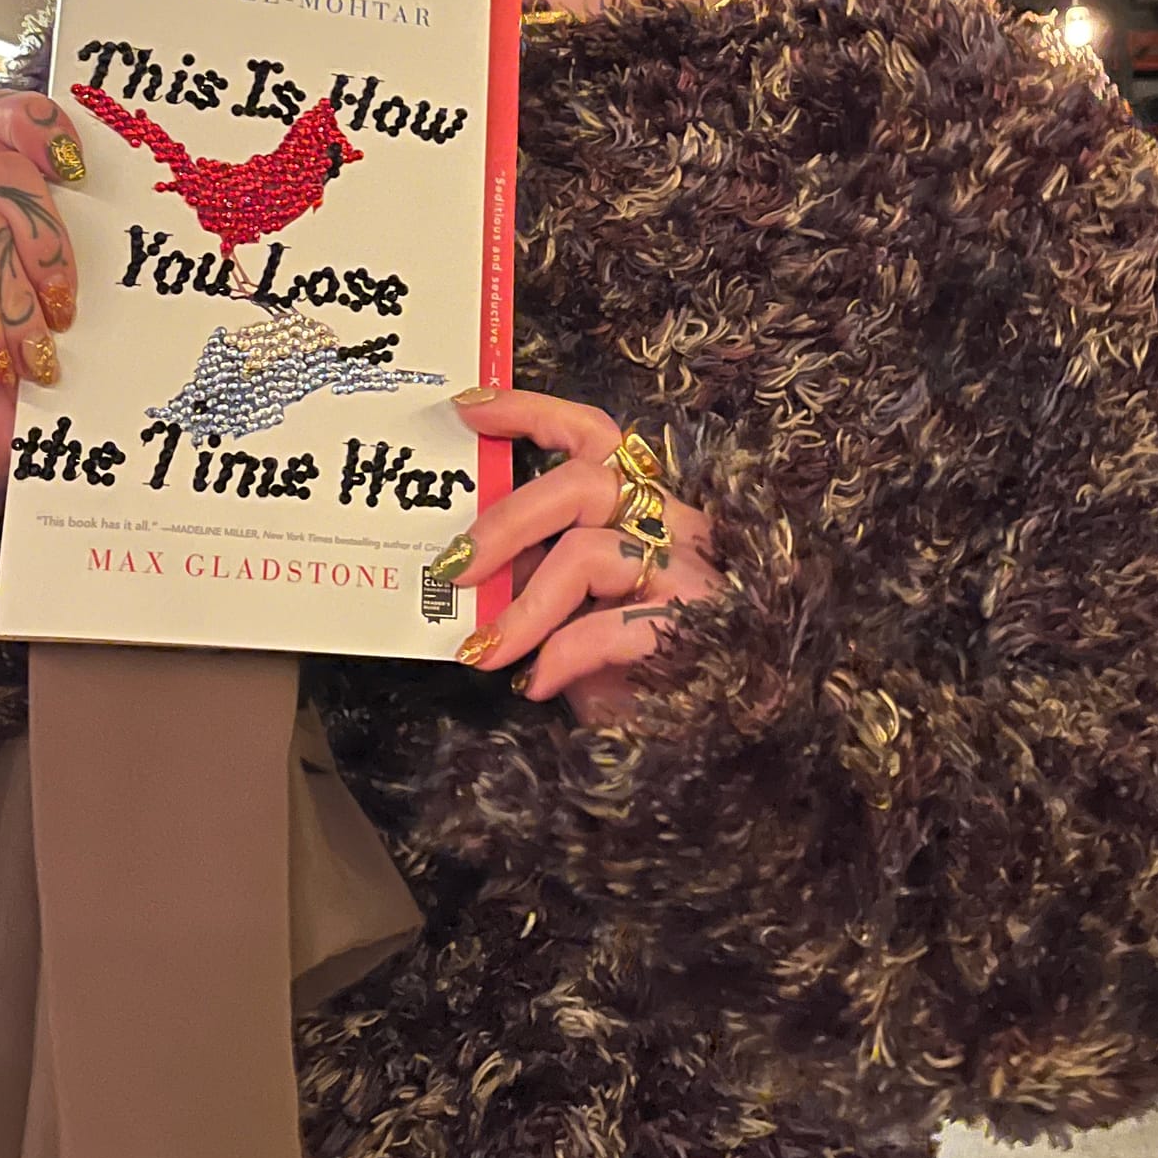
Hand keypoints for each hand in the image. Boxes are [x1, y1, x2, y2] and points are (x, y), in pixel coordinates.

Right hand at [0, 90, 82, 521]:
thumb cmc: (41, 395)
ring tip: (39, 354)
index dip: (37, 126)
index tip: (76, 162)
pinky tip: (0, 365)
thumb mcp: (86, 331)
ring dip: (17, 296)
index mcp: (17, 215)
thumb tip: (154, 245)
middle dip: (46, 236)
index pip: (11, 129)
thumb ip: (100, 277)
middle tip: (68, 303)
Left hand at [443, 387, 722, 725]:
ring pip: (588, 552)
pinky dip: (560, 655)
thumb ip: (536, 573)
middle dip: (506, 521)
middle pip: (581, 485)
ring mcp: (690, 578)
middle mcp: (676, 530)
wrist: (704, 746)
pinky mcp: (695, 630)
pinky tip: (534, 684)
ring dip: (522, 607)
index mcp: (649, 510)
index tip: (468, 411)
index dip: (532, 412)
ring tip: (484, 651)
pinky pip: (609, 626)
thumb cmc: (636, 676)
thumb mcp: (573, 614)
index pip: (597, 436)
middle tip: (453, 567)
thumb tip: (468, 557)